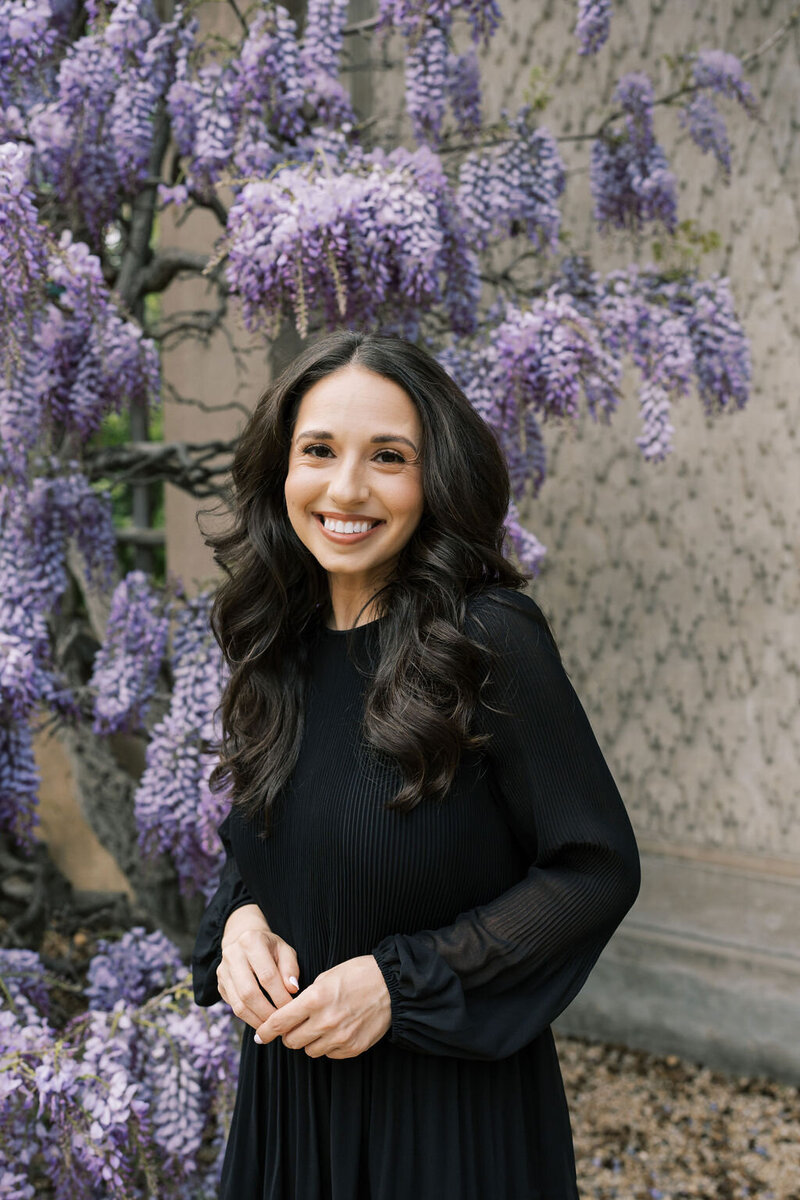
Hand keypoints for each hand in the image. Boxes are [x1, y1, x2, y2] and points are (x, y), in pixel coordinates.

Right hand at [217, 904, 300, 1029]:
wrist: (245, 940)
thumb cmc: (270, 948)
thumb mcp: (285, 950)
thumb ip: (290, 968)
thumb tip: (292, 989)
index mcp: (251, 941)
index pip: (267, 975)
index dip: (280, 995)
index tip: (291, 1008)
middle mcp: (232, 955)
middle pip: (249, 992)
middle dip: (267, 1011)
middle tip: (281, 1022)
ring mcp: (223, 971)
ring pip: (239, 1004)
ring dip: (257, 1020)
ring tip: (272, 1026)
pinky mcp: (220, 985)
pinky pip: (234, 1007)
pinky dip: (249, 1019)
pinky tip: (262, 1022)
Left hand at [254, 955, 391, 1059]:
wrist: (391, 985)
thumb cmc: (357, 975)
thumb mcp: (326, 977)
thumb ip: (305, 998)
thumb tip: (288, 1015)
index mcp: (315, 999)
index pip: (280, 1022)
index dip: (265, 1031)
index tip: (259, 1036)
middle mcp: (325, 1021)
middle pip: (291, 1041)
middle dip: (288, 1034)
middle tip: (294, 1026)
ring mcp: (340, 1037)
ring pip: (309, 1050)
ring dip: (308, 1041)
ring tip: (319, 1026)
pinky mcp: (352, 1048)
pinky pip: (328, 1054)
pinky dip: (327, 1045)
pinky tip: (335, 1030)